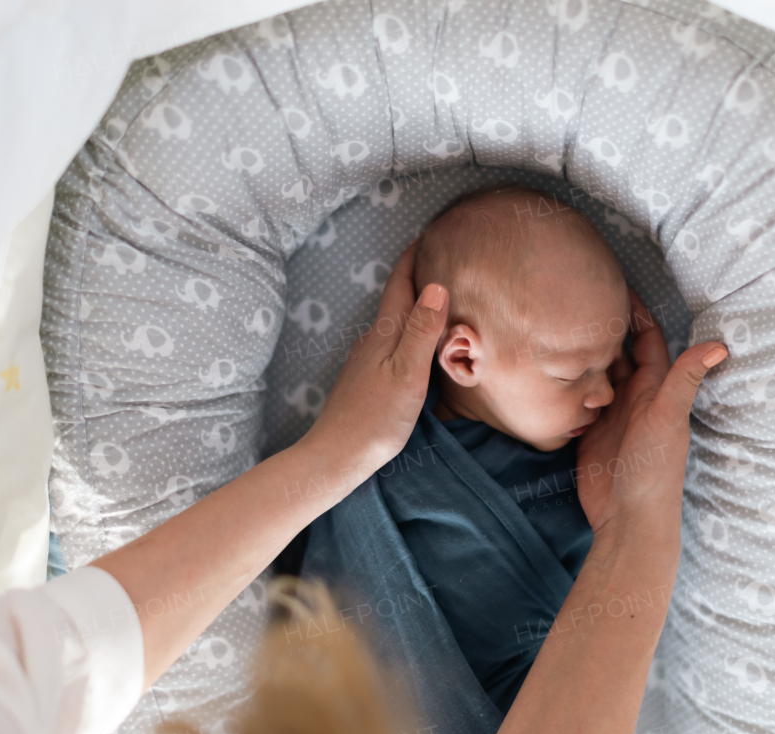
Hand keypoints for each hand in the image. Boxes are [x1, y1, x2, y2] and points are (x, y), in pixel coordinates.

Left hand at [305, 239, 447, 475]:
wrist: (335, 458)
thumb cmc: (375, 419)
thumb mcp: (408, 374)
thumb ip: (421, 331)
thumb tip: (437, 285)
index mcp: (383, 335)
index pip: (399, 286)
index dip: (413, 259)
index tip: (429, 234)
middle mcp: (371, 342)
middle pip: (396, 301)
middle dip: (416, 278)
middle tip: (439, 259)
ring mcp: (366, 362)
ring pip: (393, 325)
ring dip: (413, 307)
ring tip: (437, 300)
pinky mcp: (366, 381)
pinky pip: (391, 345)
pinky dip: (407, 333)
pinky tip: (417, 346)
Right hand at [576, 289, 726, 534]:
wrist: (628, 519)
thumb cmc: (654, 470)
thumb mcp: (668, 419)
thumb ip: (685, 379)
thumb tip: (721, 344)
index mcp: (656, 391)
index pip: (647, 343)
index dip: (636, 316)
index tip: (618, 287)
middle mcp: (634, 400)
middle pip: (619, 355)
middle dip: (605, 329)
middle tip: (579, 300)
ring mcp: (610, 417)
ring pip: (597, 376)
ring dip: (584, 354)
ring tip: (560, 326)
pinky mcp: (589, 434)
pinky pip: (579, 401)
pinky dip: (569, 385)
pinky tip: (550, 368)